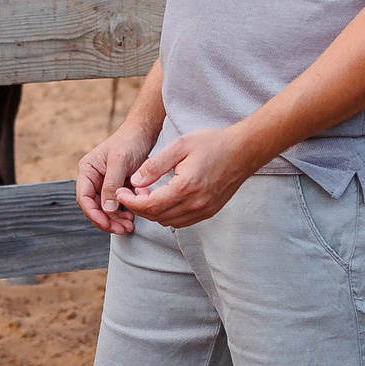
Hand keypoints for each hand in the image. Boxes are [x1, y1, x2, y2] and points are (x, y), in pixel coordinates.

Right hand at [77, 117, 159, 235]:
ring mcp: (105, 183)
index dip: (93, 214)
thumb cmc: (129, 141)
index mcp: (88, 170)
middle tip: (121, 229)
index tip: (106, 224)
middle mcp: (93, 178)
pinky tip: (132, 217)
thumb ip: (111, 185)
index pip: (84, 198)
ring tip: (129, 226)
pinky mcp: (117, 186)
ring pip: (106, 208)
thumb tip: (106, 209)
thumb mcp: (119, 161)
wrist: (144, 132)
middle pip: (95, 206)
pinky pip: (117, 204)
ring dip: (116, 219)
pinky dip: (123, 212)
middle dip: (106, 220)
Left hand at [113, 125, 263, 228]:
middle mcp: (195, 204)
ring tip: (146, 193)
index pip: (150, 205)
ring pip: (168, 221)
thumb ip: (155, 164)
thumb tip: (135, 180)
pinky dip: (167, 214)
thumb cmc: (212, 143)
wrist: (244, 150)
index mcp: (185, 187)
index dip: (131, 201)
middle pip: (157, 216)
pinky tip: (163, 198)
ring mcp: (204, 210)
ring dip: (152, 211)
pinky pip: (181, 221)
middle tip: (130, 191)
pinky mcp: (209, 212)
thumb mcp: (180, 146)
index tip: (120, 192)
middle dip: (138, 206)